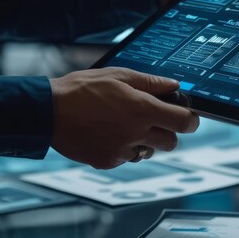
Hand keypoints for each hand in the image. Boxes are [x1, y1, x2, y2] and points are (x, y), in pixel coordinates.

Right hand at [49, 67, 199, 168]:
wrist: (48, 111)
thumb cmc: (82, 89)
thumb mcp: (118, 76)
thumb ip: (151, 83)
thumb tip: (174, 86)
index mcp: (142, 109)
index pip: (184, 122)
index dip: (190, 120)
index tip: (187, 117)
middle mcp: (135, 133)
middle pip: (171, 142)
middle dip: (168, 131)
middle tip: (153, 119)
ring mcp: (121, 151)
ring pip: (148, 151)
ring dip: (144, 140)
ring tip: (124, 123)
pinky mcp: (107, 161)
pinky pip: (126, 157)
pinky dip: (122, 147)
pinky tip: (107, 132)